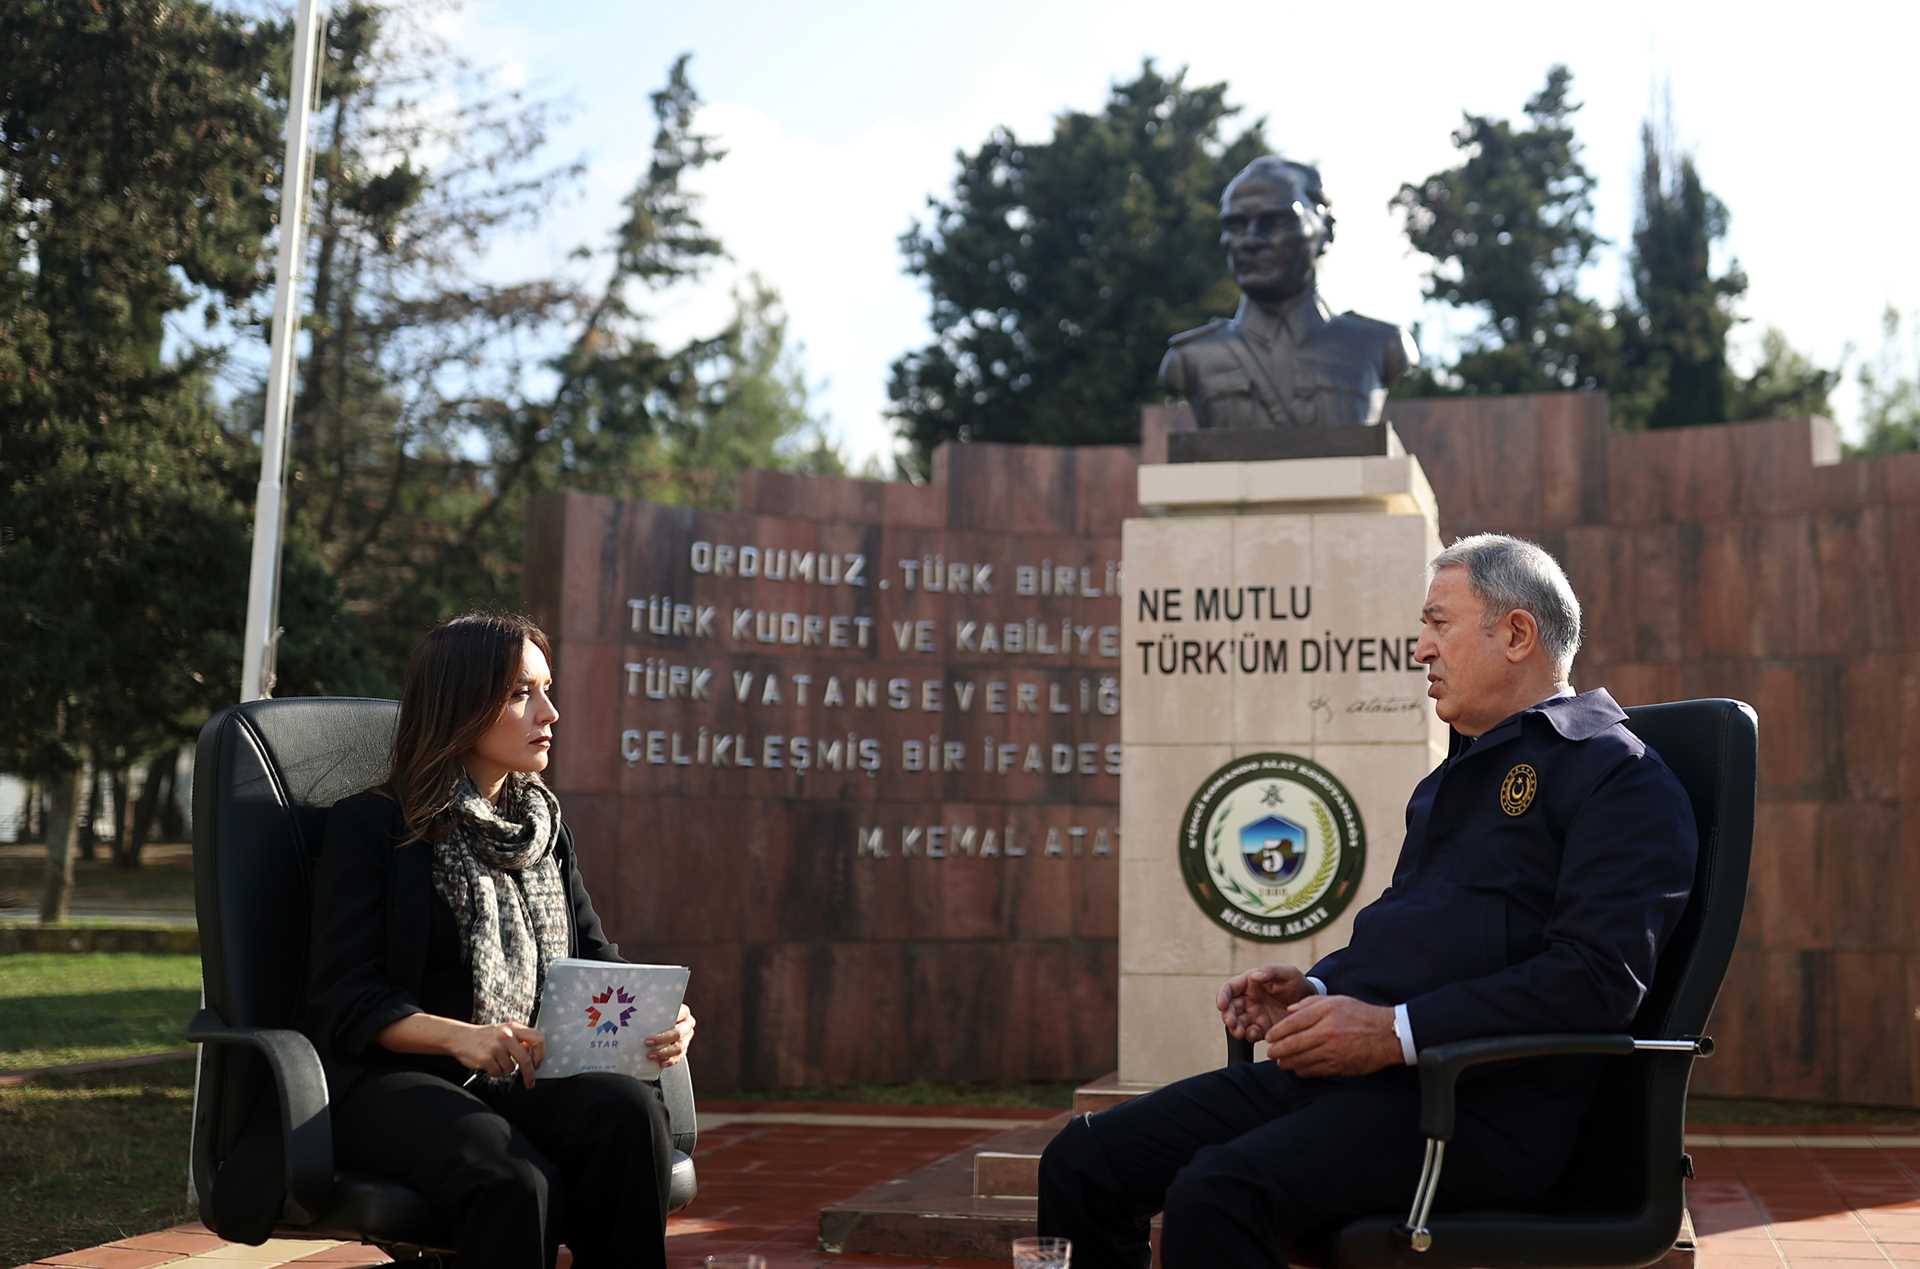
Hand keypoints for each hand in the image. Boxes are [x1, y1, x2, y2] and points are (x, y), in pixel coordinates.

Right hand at [451, 1021, 544, 1087]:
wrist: (460, 1037)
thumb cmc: (484, 1036)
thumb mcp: (504, 1030)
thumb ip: (519, 1038)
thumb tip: (533, 1052)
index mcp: (513, 1028)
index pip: (537, 1039)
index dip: (540, 1053)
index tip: (538, 1063)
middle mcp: (506, 1036)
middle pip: (526, 1059)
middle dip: (529, 1074)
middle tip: (530, 1081)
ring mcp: (496, 1047)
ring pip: (510, 1068)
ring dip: (505, 1068)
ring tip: (496, 1060)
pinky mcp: (486, 1059)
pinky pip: (498, 1073)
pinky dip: (495, 1072)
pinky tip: (489, 1063)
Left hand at [646, 1003, 694, 1068]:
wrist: (661, 1026)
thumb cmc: (654, 1015)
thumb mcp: (653, 1008)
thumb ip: (649, 1008)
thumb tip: (630, 1003)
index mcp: (683, 1012)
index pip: (680, 1012)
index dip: (670, 1018)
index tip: (654, 1021)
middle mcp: (687, 1025)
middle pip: (678, 1033)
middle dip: (662, 1039)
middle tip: (647, 1042)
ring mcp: (686, 1038)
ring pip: (679, 1047)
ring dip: (664, 1052)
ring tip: (650, 1055)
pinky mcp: (683, 1050)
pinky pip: (678, 1058)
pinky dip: (669, 1061)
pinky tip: (660, 1063)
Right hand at [1216, 964, 1310, 1039]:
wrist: (1311, 1002)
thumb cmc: (1298, 983)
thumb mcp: (1288, 973)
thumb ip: (1271, 971)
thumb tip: (1254, 976)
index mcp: (1249, 984)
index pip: (1229, 988)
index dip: (1222, 996)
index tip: (1221, 1005)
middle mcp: (1248, 1000)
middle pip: (1230, 1008)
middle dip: (1227, 1016)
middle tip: (1231, 1022)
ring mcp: (1254, 1015)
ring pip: (1237, 1023)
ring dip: (1235, 1028)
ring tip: (1240, 1032)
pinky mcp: (1262, 1028)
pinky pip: (1251, 1034)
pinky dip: (1249, 1035)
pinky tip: (1254, 1034)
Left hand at [1265, 995, 1400, 1078]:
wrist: (1386, 1034)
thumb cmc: (1360, 1014)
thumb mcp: (1335, 1000)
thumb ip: (1309, 1003)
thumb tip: (1288, 1011)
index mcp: (1324, 1014)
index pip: (1291, 1024)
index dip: (1276, 1032)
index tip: (1269, 1037)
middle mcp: (1326, 1033)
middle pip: (1292, 1045)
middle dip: (1276, 1050)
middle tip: (1270, 1052)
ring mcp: (1332, 1052)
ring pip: (1300, 1061)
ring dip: (1286, 1063)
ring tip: (1281, 1061)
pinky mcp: (1338, 1067)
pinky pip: (1313, 1071)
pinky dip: (1301, 1071)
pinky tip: (1297, 1068)